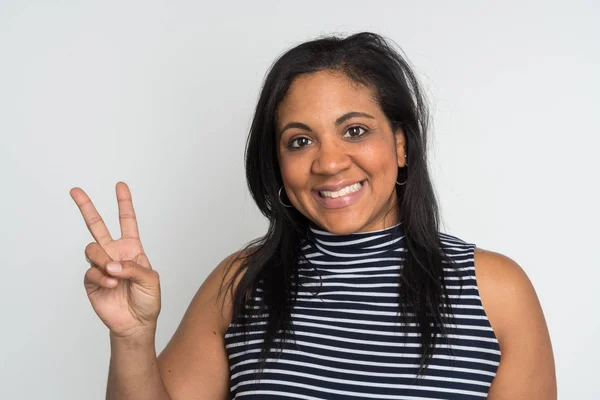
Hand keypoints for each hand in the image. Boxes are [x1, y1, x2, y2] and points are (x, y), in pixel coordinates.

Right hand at [71, 182, 160, 338]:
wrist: (136, 323)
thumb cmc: (148, 300)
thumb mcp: (151, 280)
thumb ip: (133, 268)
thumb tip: (111, 264)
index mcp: (132, 249)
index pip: (127, 222)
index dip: (124, 203)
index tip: (120, 185)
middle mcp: (115, 253)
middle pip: (97, 226)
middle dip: (86, 207)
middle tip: (75, 191)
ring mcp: (102, 266)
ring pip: (92, 249)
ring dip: (102, 260)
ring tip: (112, 273)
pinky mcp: (91, 281)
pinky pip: (90, 271)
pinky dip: (101, 277)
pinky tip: (111, 284)